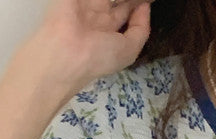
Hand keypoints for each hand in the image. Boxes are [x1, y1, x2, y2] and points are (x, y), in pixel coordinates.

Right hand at [19, 0, 151, 94]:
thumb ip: (141, 29)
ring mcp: (85, 4)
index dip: (138, 5)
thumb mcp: (129, 50)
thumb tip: (145, 7)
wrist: (66, 53)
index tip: (149, 0)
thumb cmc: (99, 56)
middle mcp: (98, 16)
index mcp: (109, 31)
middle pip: (118, 0)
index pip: (125, 11)